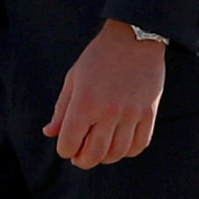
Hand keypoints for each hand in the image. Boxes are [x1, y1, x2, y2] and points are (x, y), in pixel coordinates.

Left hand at [45, 20, 166, 169]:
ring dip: (105, 158)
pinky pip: (139, 145)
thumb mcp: (73, 79)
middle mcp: (108, 112)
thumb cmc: (98, 57)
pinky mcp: (149, 113)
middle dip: (82, 160)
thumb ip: (61, 109)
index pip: (69, 143)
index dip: (64, 149)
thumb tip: (49, 133)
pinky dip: (127, 152)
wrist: (134, 38)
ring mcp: (131, 114)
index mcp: (84, 103)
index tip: (66, 146)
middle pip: (93, 155)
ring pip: (117, 153)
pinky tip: (120, 146)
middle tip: (80, 156)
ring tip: (100, 150)